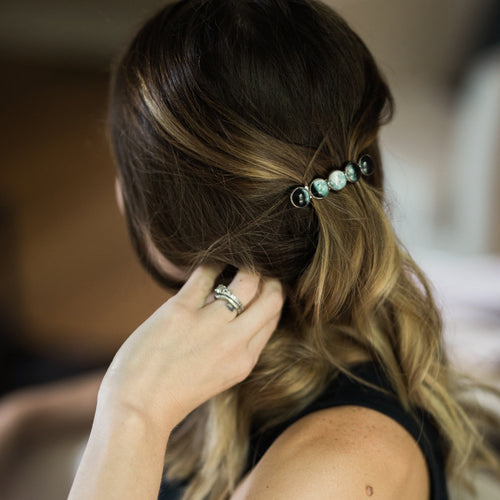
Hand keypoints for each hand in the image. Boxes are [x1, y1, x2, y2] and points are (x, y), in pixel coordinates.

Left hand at [97, 266, 283, 437]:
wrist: (137, 410)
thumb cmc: (173, 394)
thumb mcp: (218, 376)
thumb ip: (233, 347)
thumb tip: (234, 308)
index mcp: (245, 360)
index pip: (273, 316)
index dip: (270, 296)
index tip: (261, 285)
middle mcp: (235, 341)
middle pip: (272, 296)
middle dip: (268, 277)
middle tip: (255, 270)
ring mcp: (210, 324)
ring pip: (247, 279)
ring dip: (246, 265)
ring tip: (234, 262)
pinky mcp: (181, 310)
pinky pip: (206, 273)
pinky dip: (212, 263)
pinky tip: (209, 264)